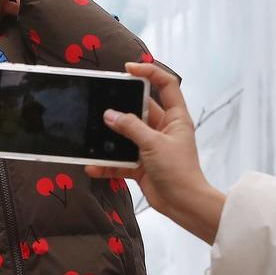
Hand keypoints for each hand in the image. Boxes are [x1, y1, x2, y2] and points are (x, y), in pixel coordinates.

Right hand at [87, 61, 225, 243]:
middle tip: (100, 100)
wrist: (184, 205)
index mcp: (175, 118)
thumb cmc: (178, 171)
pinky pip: (120, 160)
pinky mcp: (141, 165)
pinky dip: (107, 163)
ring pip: (126, 135)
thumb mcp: (154, 144)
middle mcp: (163, 129)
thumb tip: (109, 115)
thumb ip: (131, 128)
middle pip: (139, 109)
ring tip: (91, 133)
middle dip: (120, 106)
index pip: (166, 85)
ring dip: (110, 138)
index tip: (128, 68)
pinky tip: (93, 165)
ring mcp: (151, 147)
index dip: (149, 72)